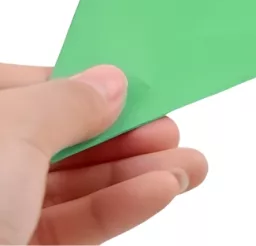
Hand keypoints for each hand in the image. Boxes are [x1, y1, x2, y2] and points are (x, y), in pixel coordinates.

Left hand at [0, 64, 207, 243]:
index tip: (132, 87)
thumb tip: (112, 82)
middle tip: (170, 132)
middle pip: (61, 136)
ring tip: (189, 167)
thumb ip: (68, 103)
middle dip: (124, 133)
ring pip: (74, 182)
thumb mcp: (10, 134)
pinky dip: (118, 207)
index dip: (83, 84)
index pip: (30, 85)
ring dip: (135, 172)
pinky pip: (72, 222)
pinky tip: (161, 191)